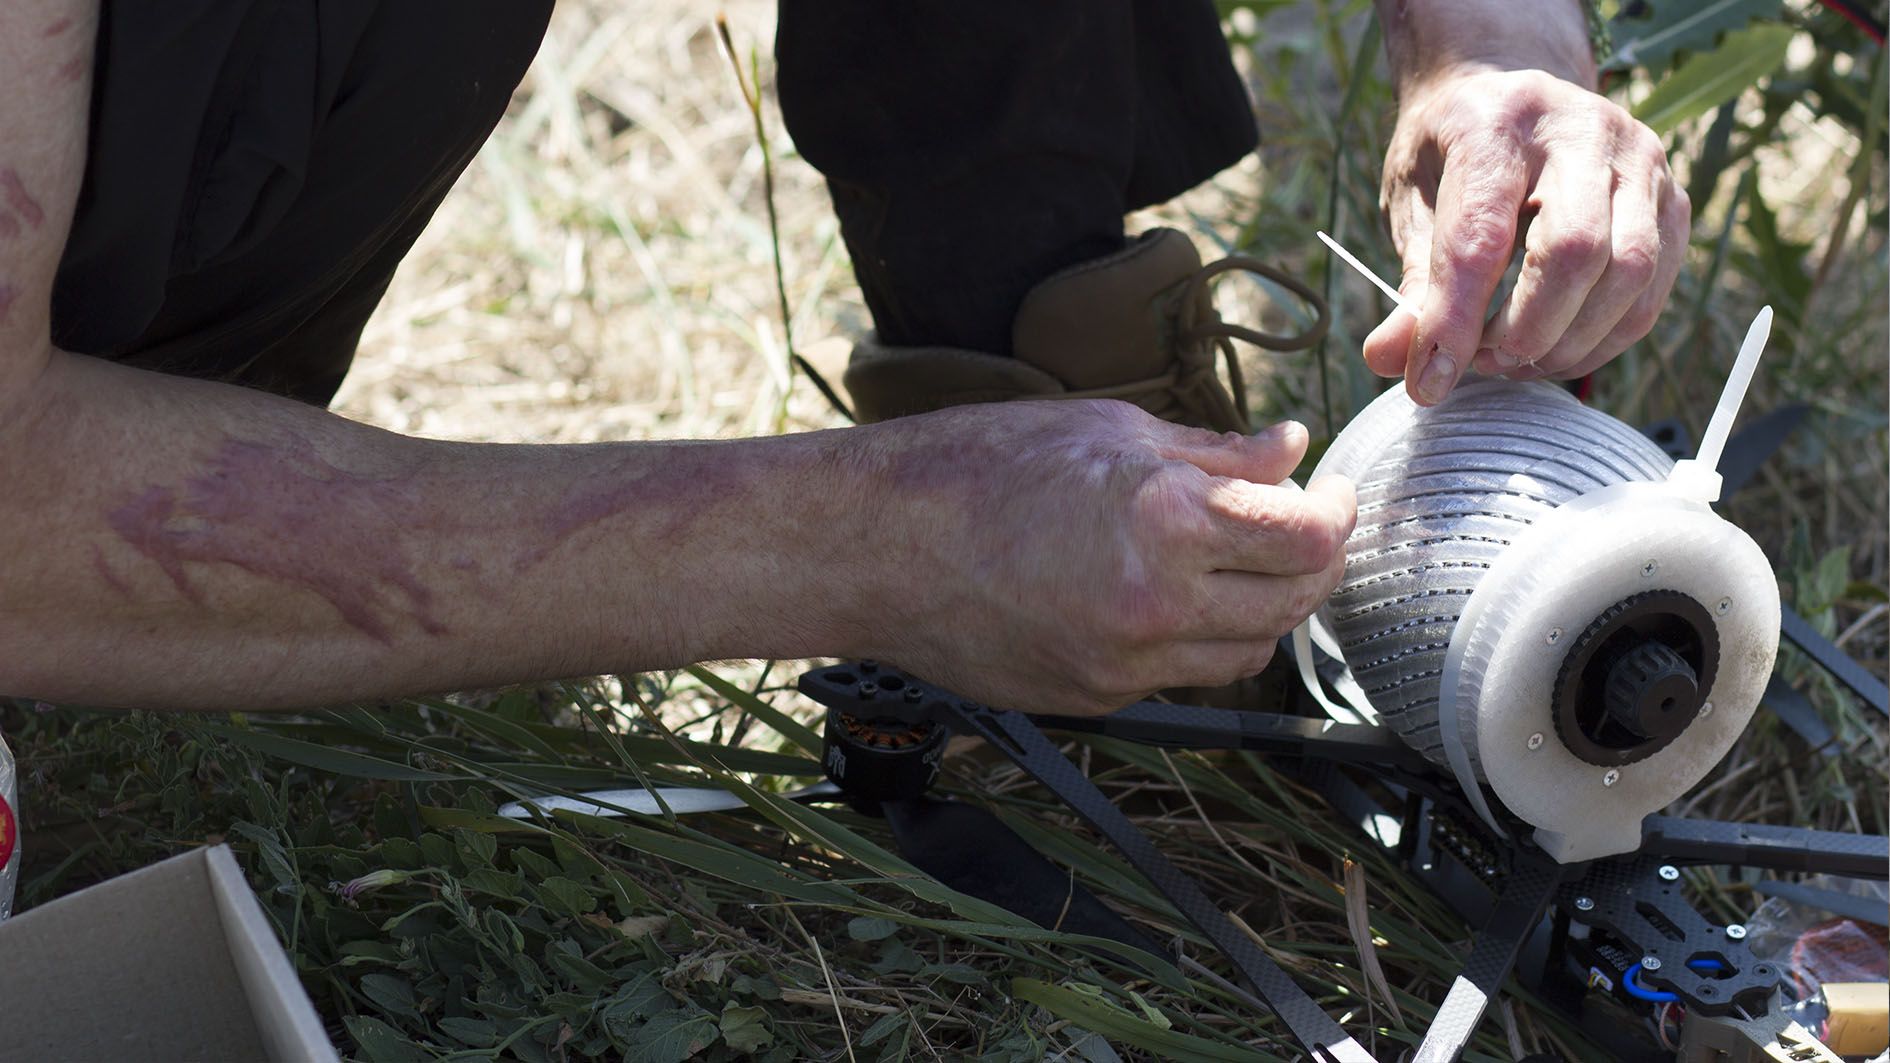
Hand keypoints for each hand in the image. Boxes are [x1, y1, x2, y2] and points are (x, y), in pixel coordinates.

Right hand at [845, 401, 1354, 715]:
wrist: (874, 546)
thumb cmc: (974, 466)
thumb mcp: (1105, 430)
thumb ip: (1212, 454)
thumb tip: (1289, 452)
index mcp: (1166, 519)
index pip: (1307, 537)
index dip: (1336, 515)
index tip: (1328, 495)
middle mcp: (1155, 604)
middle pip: (1293, 605)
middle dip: (1313, 563)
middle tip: (1300, 525)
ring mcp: (1124, 664)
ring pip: (1246, 654)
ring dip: (1265, 610)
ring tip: (1239, 563)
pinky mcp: (1094, 698)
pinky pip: (1180, 675)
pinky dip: (1196, 637)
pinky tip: (1167, 594)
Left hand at [1362, 69, 1689, 404]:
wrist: (1510, 98)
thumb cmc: (1451, 156)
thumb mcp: (1412, 205)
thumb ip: (1409, 286)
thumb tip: (1386, 360)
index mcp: (1497, 122)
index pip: (1481, 236)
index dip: (1455, 320)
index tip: (1427, 380)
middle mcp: (1583, 130)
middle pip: (1575, 252)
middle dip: (1526, 331)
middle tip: (1483, 363)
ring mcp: (1641, 161)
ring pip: (1629, 274)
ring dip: (1569, 343)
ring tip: (1514, 359)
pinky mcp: (1673, 198)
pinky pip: (1653, 290)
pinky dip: (1604, 338)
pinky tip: (1557, 348)